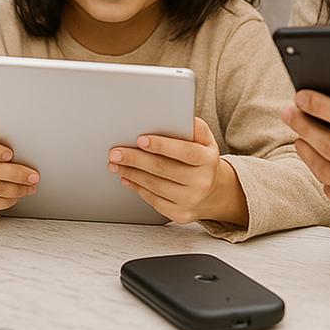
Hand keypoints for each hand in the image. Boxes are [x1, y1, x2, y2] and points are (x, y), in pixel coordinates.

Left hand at [107, 117, 247, 226]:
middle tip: (115, 152)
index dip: (161, 145)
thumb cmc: (202, 158)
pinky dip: (137, 187)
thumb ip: (191, 126)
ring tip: (115, 163)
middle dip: (135, 159)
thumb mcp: (204, 139)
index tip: (140, 139)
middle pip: (163, 169)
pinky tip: (127, 178)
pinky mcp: (181, 214)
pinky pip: (154, 200)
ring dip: (131, 173)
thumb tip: (171, 115)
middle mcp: (201, 182)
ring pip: (154, 185)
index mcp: (207, 160)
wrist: (214, 191)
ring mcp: (191, 200)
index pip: (184, 152)